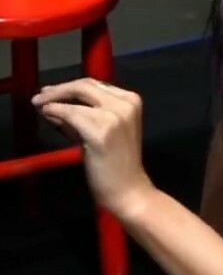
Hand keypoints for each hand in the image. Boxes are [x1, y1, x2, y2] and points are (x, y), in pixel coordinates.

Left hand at [32, 78, 151, 217]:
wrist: (128, 191)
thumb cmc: (116, 165)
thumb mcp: (103, 131)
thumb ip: (82, 116)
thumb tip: (53, 104)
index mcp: (131, 101)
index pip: (95, 84)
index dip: (68, 86)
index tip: (50, 91)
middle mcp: (125, 104)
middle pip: (85, 85)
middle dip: (59, 89)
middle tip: (40, 96)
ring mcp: (114, 117)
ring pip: (76, 97)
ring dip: (53, 99)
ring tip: (39, 105)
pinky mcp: (101, 131)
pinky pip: (71, 114)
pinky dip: (55, 112)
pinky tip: (46, 114)